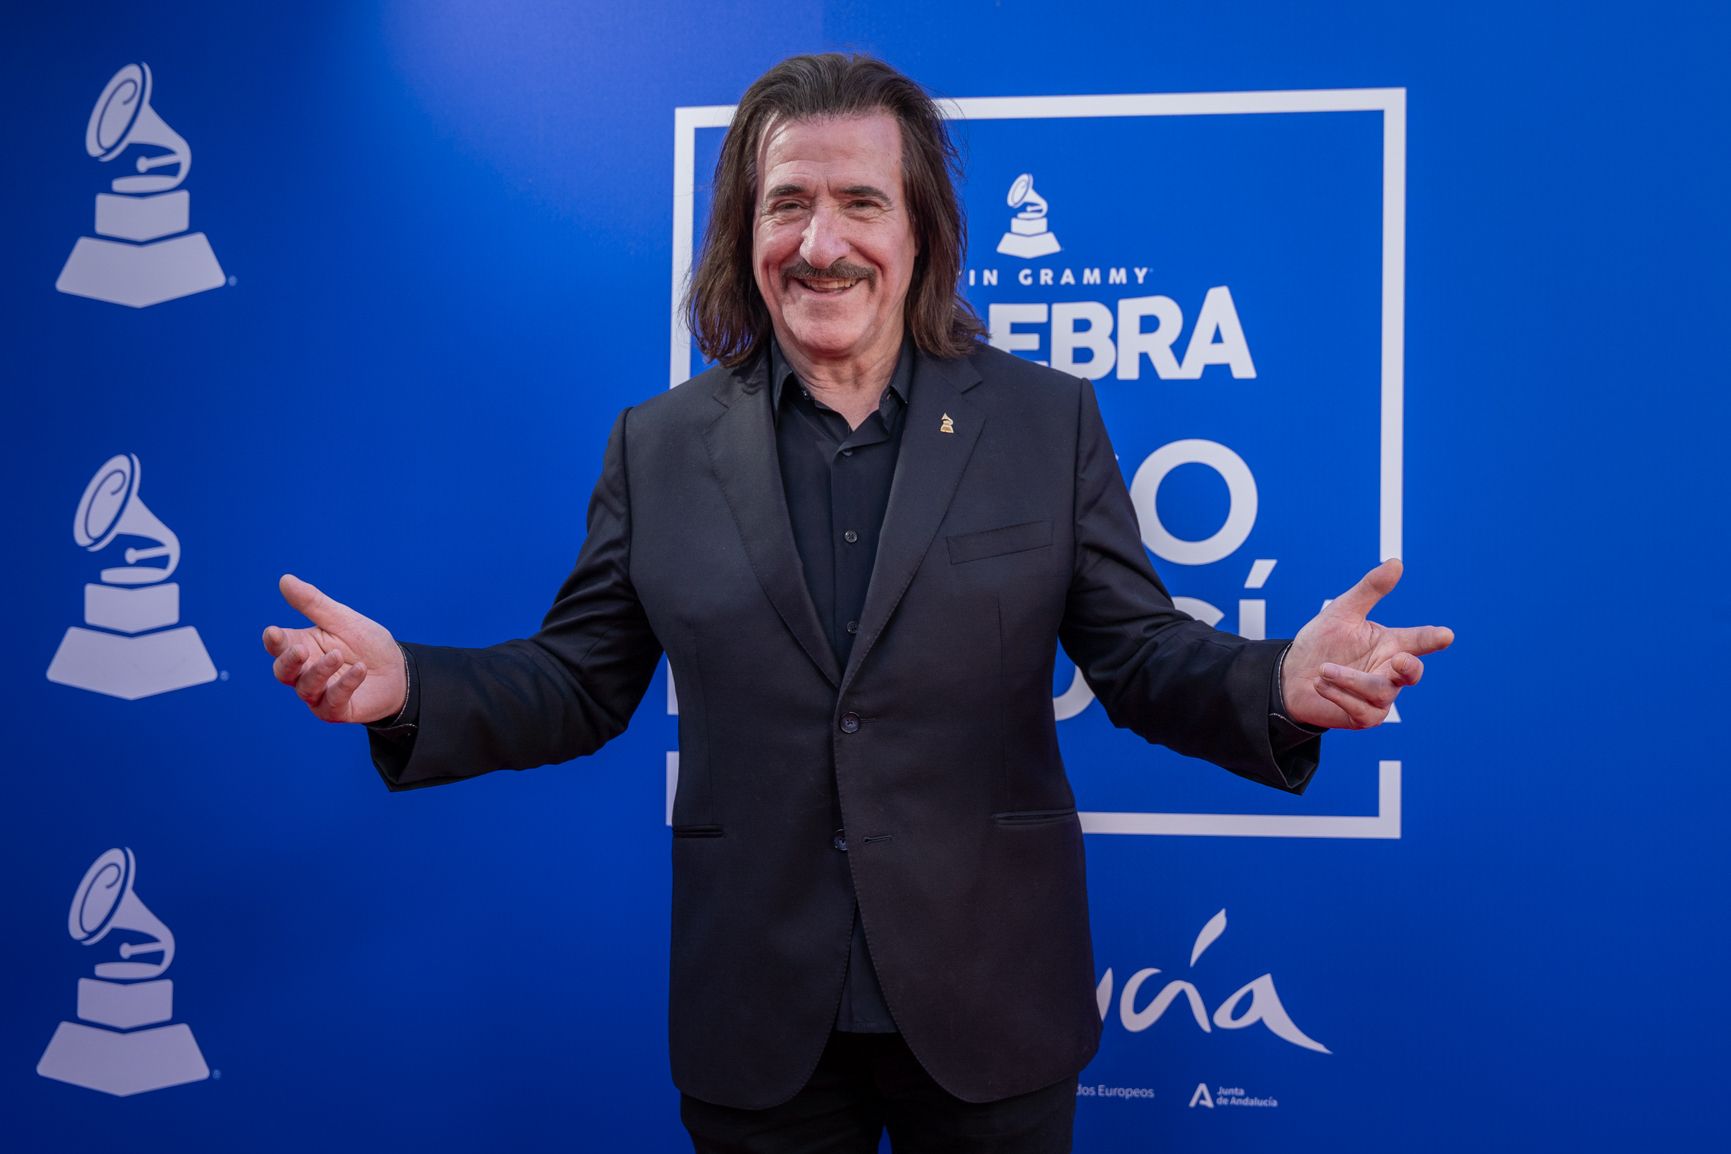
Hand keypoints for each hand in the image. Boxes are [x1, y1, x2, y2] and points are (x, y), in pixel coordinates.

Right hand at [261, 574, 405, 723]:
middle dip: (288, 661)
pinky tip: (359, 669)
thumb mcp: (342, 619)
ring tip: (337, 655)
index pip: (279, 645)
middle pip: (283, 672)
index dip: (274, 641)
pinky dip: (345, 684)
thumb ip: (313, 603)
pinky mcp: (336, 710)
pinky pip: (333, 701)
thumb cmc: (366, 644)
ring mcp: (319, 694)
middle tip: (300, 650)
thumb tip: (284, 580)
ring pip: (306, 688)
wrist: (398, 670)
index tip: (273, 632)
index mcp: (302, 646)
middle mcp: (305, 672)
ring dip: (320, 671)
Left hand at [1280, 559, 1453, 729]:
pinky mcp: (1364, 717)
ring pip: (1381, 692)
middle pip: (1412, 673)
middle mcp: (1390, 671)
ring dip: (1350, 679)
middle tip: (1399, 660)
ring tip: (1324, 669)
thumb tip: (1396, 563)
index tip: (1446, 635)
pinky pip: (1363, 710)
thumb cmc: (1321, 642)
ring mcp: (1380, 698)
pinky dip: (1340, 695)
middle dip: (1409, 668)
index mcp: (1391, 645)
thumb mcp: (1342, 612)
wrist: (1290, 675)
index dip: (1433, 638)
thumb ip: (1369, 590)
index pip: (1419, 640)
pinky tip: (1321, 684)